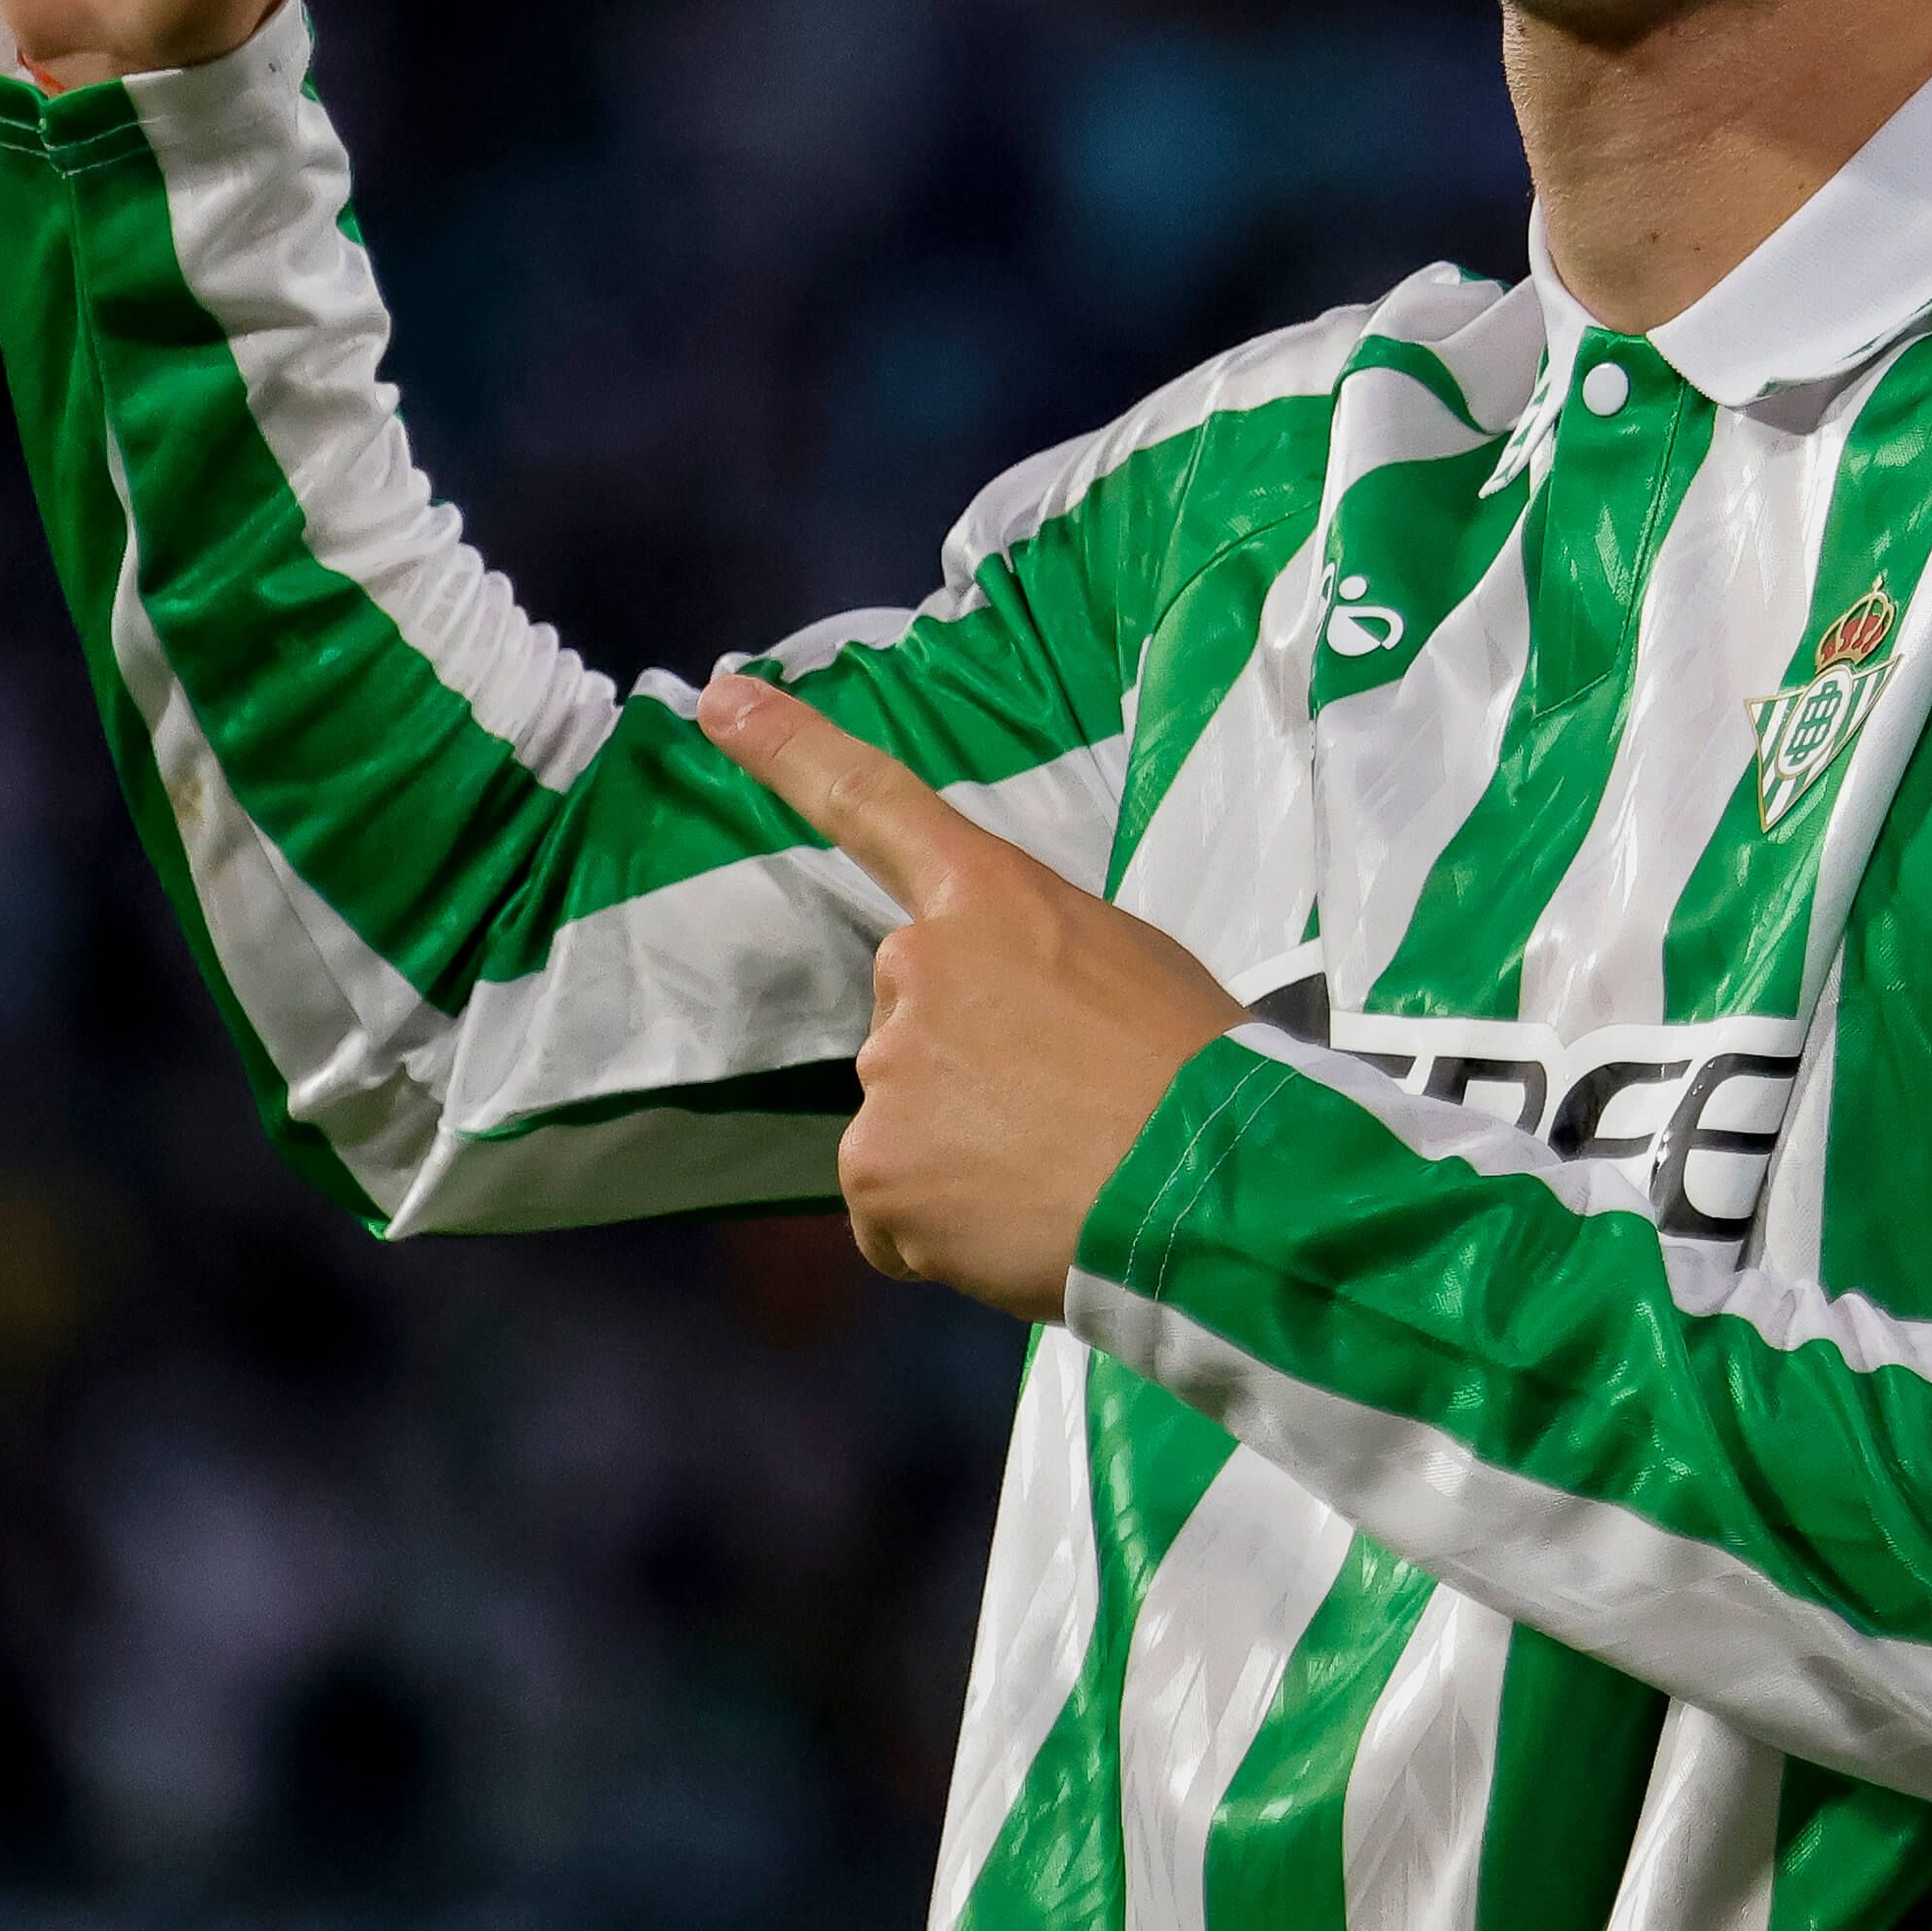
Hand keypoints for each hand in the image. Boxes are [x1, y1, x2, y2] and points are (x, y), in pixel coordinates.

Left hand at [699, 673, 1245, 1321]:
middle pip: (913, 1021)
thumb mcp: (1128, 965)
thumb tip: (1011, 1033)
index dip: (789, 746)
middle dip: (971, 1072)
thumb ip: (1036, 966)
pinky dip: (942, 1235)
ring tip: (1060, 1175)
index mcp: (990, 897)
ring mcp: (885, 1071)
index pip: (873, 802)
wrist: (1213, 1186)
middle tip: (1065, 1114)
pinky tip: (1019, 1227)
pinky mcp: (872, 1173)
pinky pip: (893, 1213)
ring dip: (963, 1159)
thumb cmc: (1196, 1070)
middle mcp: (915, 965)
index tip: (718, 695)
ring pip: (905, 1123)